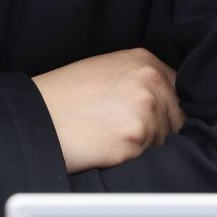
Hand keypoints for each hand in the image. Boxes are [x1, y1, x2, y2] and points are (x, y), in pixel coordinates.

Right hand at [31, 47, 185, 173]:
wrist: (37, 116)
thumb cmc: (67, 97)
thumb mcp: (108, 71)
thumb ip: (141, 81)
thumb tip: (169, 103)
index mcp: (144, 60)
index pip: (179, 91)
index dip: (167, 110)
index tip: (149, 119)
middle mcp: (149, 79)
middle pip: (177, 118)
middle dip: (158, 129)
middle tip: (119, 127)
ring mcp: (144, 107)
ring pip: (164, 139)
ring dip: (144, 144)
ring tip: (108, 133)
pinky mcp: (135, 136)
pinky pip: (146, 155)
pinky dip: (129, 156)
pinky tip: (105, 144)